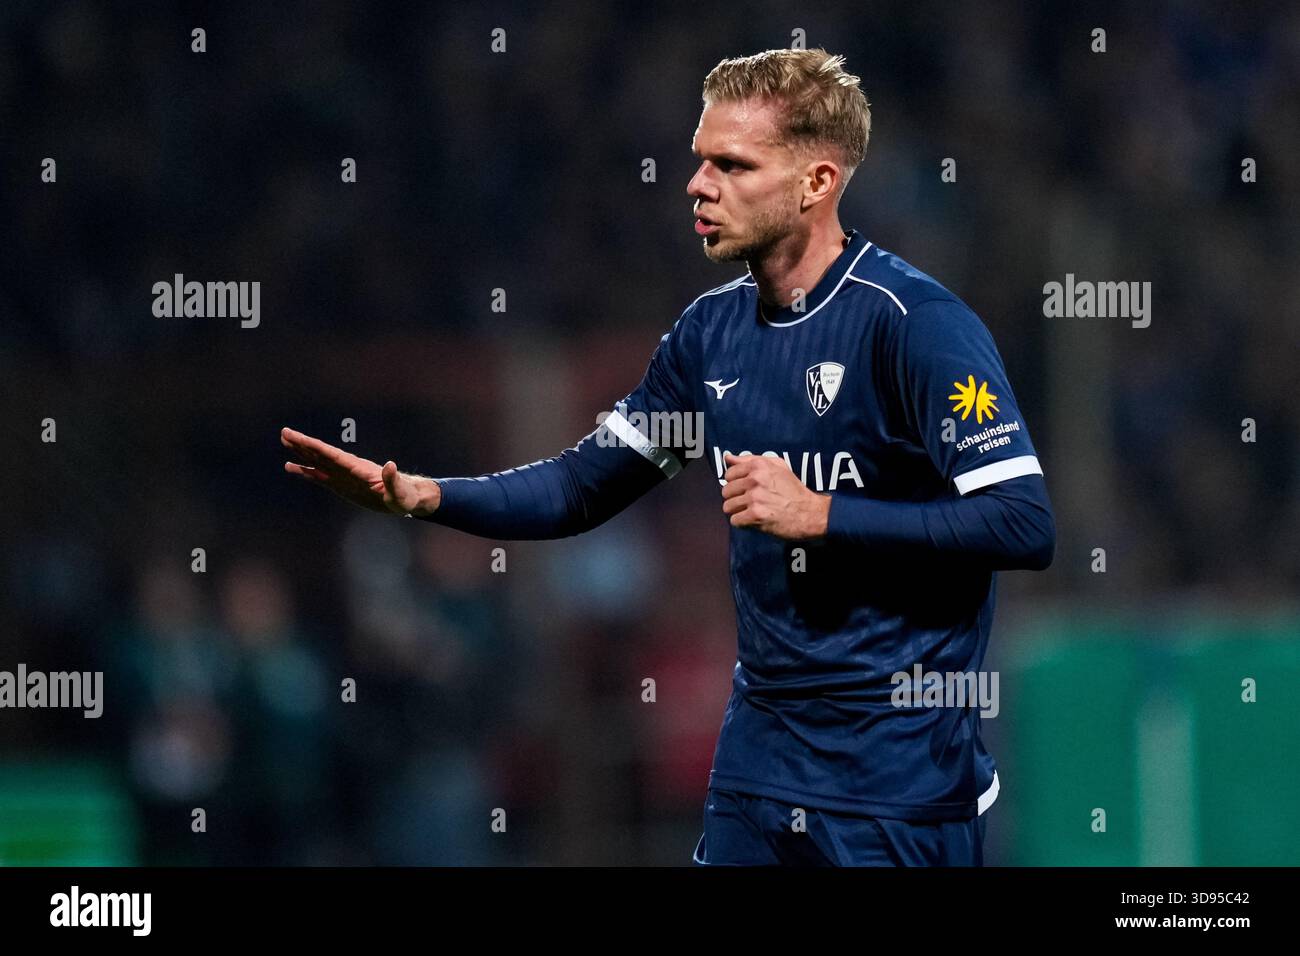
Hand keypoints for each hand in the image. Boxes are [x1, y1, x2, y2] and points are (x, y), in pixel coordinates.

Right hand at [280, 427, 439, 516]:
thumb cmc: (405, 497)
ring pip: (318, 462)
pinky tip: (291, 467)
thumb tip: (390, 465)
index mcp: (358, 468)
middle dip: (303, 444)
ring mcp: (343, 476)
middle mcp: (348, 468)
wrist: (405, 500)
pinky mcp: (341, 485)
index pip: (332, 455)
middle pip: (321, 454)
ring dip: (302, 453)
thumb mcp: (400, 492)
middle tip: (284, 432)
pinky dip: (305, 471)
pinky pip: (319, 477)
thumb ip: (393, 480)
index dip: (315, 446)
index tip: (299, 437)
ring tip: (285, 442)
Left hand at [720, 452, 830, 538]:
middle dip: (735, 498)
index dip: (735, 483)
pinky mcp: (756, 515)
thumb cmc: (794, 490)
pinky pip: (735, 521)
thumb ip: (751, 460)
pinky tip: (754, 520)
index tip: (745, 489)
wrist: (811, 513)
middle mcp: (755, 480)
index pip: (729, 474)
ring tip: (751, 511)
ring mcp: (755, 498)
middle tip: (749, 502)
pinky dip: (743, 523)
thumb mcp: (777, 466)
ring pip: (728, 507)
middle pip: (726, 491)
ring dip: (738, 512)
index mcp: (759, 466)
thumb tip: (728, 458)